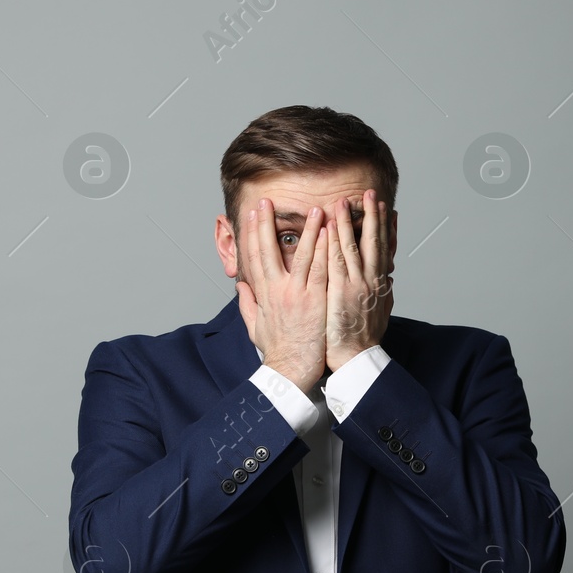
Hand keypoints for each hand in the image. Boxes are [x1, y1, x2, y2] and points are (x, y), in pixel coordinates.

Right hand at [236, 197, 328, 391]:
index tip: (252, 214)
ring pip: (303, 255)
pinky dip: (326, 249)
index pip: (255, 256)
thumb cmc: (276, 351)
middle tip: (267, 202)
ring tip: (315, 209)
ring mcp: (297, 294)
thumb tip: (241, 287)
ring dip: (309, 230)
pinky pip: (322, 269)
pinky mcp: (314, 301)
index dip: (253, 233)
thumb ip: (247, 304)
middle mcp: (277, 290)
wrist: (290, 370)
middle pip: (270, 249)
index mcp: (264, 294)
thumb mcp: (254, 326)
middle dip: (267, 224)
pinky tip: (331, 234)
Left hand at [325, 188, 392, 370]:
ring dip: (350, 221)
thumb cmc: (364, 339)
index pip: (384, 249)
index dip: (386, 228)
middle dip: (373, 216)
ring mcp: (357, 284)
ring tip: (347, 200)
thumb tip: (389, 283)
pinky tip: (331, 225)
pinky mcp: (341, 290)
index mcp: (379, 284)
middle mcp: (371, 280)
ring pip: (354, 245)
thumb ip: (384, 295)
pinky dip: (335, 241)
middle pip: (373, 241)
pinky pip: (336, 260)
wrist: (357, 358)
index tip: (388, 210)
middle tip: (372, 194)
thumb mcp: (380, 313)